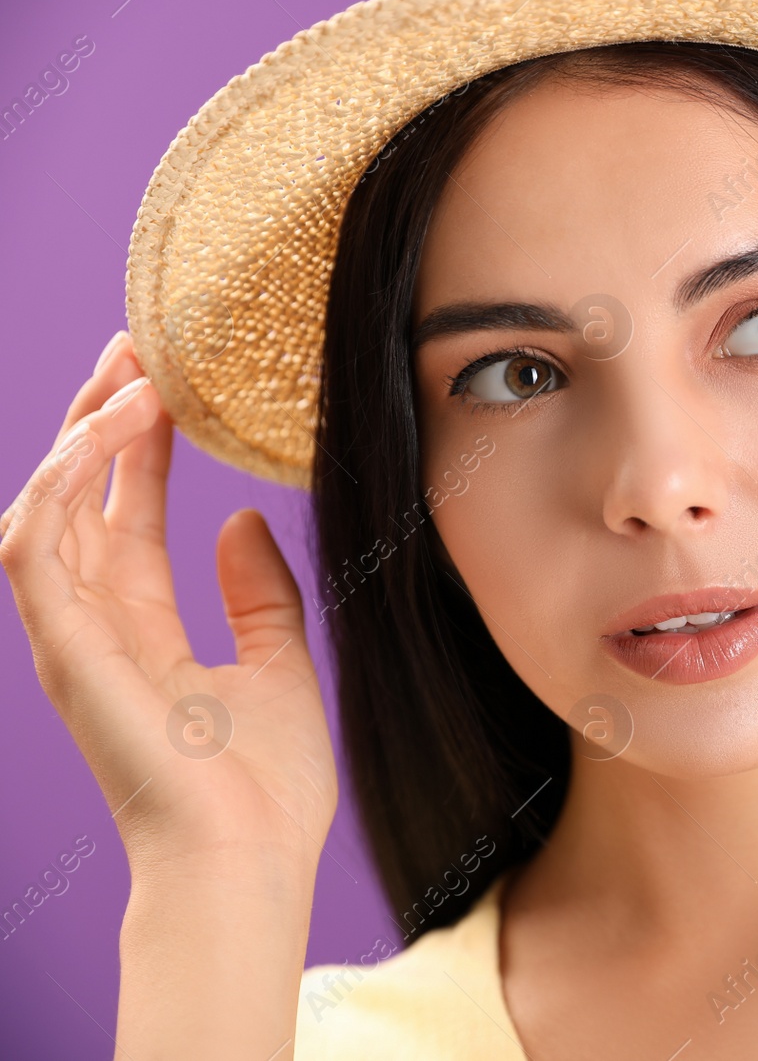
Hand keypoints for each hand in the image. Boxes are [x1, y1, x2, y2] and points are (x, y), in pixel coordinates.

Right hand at [0, 331, 336, 875]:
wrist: (248, 858)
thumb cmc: (265, 785)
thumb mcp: (277, 663)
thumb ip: (258, 595)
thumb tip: (238, 520)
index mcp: (142, 630)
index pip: (128, 516)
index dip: (142, 449)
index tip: (168, 381)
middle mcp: (94, 627)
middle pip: (79, 499)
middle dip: (102, 420)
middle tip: (138, 346)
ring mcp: (69, 637)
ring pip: (48, 506)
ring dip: (85, 435)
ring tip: (133, 370)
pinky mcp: (60, 648)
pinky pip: (33, 543)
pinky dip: (65, 482)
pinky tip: (109, 432)